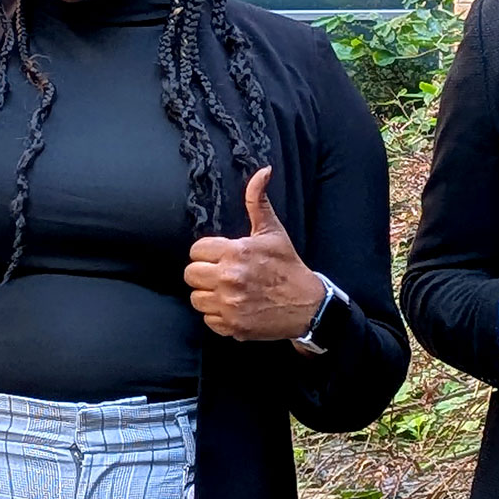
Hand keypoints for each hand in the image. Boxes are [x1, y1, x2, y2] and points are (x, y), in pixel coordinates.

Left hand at [184, 167, 327, 342]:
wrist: (307, 305)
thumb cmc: (287, 266)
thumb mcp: (273, 232)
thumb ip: (258, 201)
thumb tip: (263, 171)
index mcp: (236, 253)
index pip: (196, 251)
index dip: (208, 253)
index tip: (221, 257)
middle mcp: (230, 279)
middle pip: (191, 274)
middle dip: (204, 273)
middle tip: (221, 274)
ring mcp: (230, 305)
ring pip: (196, 298)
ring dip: (209, 295)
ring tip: (227, 291)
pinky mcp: (232, 326)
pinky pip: (208, 320)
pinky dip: (218, 316)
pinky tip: (233, 307)